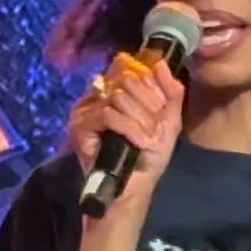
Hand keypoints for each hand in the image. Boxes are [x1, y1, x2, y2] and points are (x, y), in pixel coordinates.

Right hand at [68, 54, 184, 204]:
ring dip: (141, 121)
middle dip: (148, 106)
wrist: (135, 187)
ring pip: (119, 97)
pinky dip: (129, 128)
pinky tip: (138, 143)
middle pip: (127, 79)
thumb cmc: (149, 156)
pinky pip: (108, 114)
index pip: (133, 69)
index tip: (160, 110)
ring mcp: (85, 110)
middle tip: (153, 129)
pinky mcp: (79, 126)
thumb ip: (171, 91)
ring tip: (146, 140)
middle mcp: (98, 95)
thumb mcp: (169, 120)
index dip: (152, 87)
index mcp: (117, 90)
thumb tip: (160, 63)